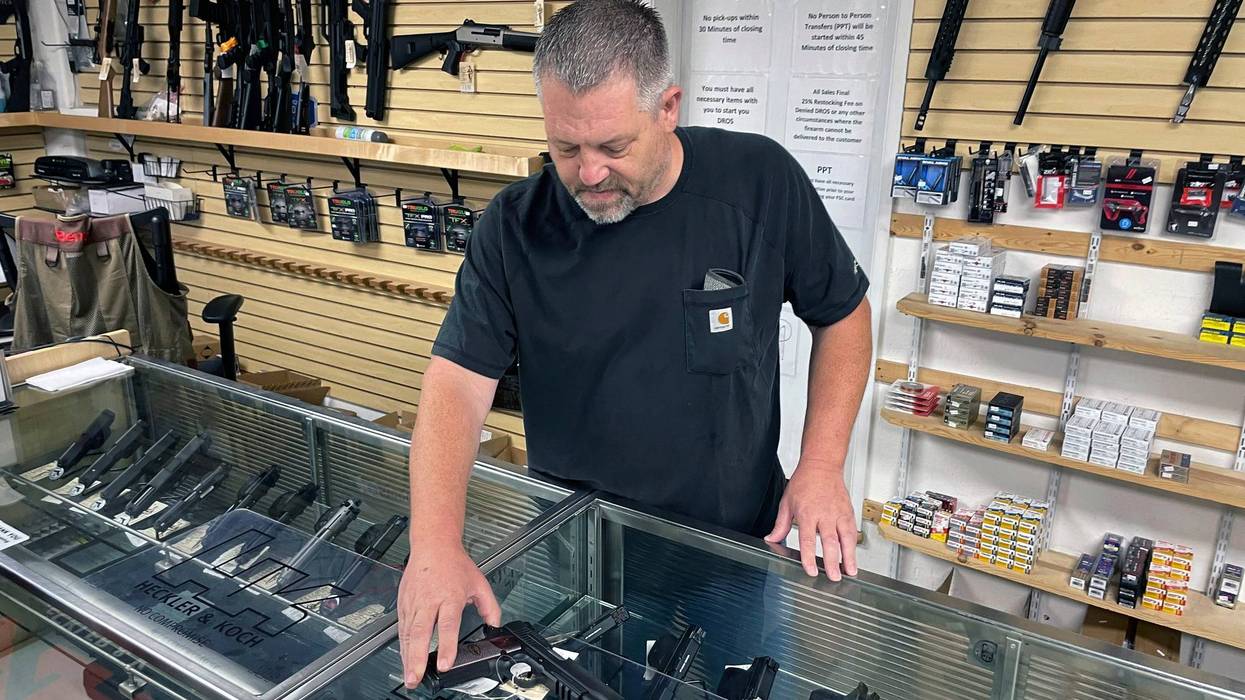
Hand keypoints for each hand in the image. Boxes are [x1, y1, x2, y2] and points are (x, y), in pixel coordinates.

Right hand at [398, 543, 500, 687]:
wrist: (433, 545)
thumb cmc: (454, 564)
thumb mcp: (479, 583)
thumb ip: (490, 606)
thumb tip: (495, 625)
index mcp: (450, 596)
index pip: (447, 625)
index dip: (446, 646)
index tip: (444, 663)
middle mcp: (430, 600)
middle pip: (421, 632)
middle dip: (417, 657)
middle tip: (417, 677)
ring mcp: (414, 602)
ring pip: (408, 633)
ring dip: (407, 657)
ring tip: (410, 676)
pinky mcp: (403, 603)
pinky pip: (402, 628)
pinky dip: (402, 645)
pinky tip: (404, 659)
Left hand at [764, 462, 857, 580]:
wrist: (822, 465)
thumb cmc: (804, 482)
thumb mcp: (787, 502)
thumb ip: (781, 524)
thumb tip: (771, 538)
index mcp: (807, 513)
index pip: (808, 540)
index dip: (809, 558)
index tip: (811, 570)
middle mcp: (824, 514)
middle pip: (830, 543)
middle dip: (832, 562)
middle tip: (834, 577)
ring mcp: (838, 513)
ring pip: (846, 538)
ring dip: (849, 557)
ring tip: (850, 572)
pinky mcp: (848, 512)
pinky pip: (852, 531)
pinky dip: (854, 545)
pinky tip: (853, 556)